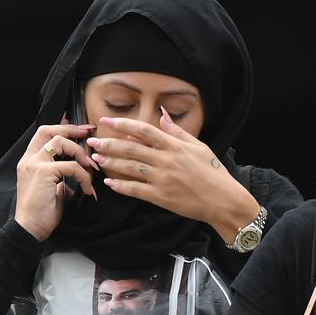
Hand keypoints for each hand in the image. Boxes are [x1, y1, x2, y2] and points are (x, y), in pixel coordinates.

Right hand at [14, 121, 96, 240]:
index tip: (82, 129)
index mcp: (30, 161)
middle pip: (49, 130)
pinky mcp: (43, 173)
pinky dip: (84, 176)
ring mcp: (34, 164)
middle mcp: (29, 159)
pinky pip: (71, 166)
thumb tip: (78, 169)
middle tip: (89, 134)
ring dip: (81, 153)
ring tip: (91, 168)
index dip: (63, 127)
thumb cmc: (43, 211)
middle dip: (71, 129)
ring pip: (61, 143)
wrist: (30, 228)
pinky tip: (87, 189)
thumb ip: (60, 175)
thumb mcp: (53, 187)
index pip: (44, 133)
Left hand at [87, 107, 259, 241]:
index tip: (107, 121)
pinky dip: (120, 186)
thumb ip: (178, 131)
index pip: (144, 131)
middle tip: (92, 142)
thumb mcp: (199, 147)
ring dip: (111, 163)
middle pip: (131, 149)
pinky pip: (135, 190)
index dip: (123, 125)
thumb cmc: (214, 173)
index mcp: (175, 146)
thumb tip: (163, 113)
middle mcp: (166, 161)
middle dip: (109, 144)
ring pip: (129, 168)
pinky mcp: (161, 197)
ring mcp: (162, 180)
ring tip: (97, 159)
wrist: (223, 200)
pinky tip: (109, 182)